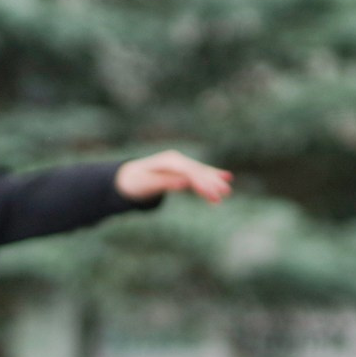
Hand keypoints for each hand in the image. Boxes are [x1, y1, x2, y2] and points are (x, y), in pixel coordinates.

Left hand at [116, 151, 232, 203]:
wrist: (127, 177)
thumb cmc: (136, 182)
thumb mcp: (148, 184)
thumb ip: (167, 182)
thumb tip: (186, 183)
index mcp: (169, 162)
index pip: (190, 173)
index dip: (203, 184)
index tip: (213, 196)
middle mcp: (177, 160)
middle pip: (198, 171)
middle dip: (212, 182)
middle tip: (226, 193)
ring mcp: (179, 163)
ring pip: (200, 172)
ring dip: (214, 180)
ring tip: (228, 190)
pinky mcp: (181, 169)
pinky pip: (198, 173)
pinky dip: (211, 176)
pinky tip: (226, 177)